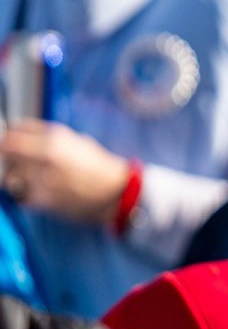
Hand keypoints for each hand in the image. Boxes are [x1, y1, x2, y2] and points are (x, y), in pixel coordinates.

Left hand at [0, 119, 130, 225]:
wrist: (115, 193)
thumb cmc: (98, 167)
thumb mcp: (77, 141)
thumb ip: (48, 137)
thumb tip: (19, 133)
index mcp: (55, 137)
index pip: (14, 130)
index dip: (8, 137)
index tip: (8, 143)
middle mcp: (46, 154)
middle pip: (6, 150)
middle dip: (9, 157)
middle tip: (18, 163)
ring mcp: (41, 177)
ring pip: (9, 175)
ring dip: (15, 178)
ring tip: (31, 180)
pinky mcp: (41, 198)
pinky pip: (20, 195)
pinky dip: (26, 195)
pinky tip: (42, 193)